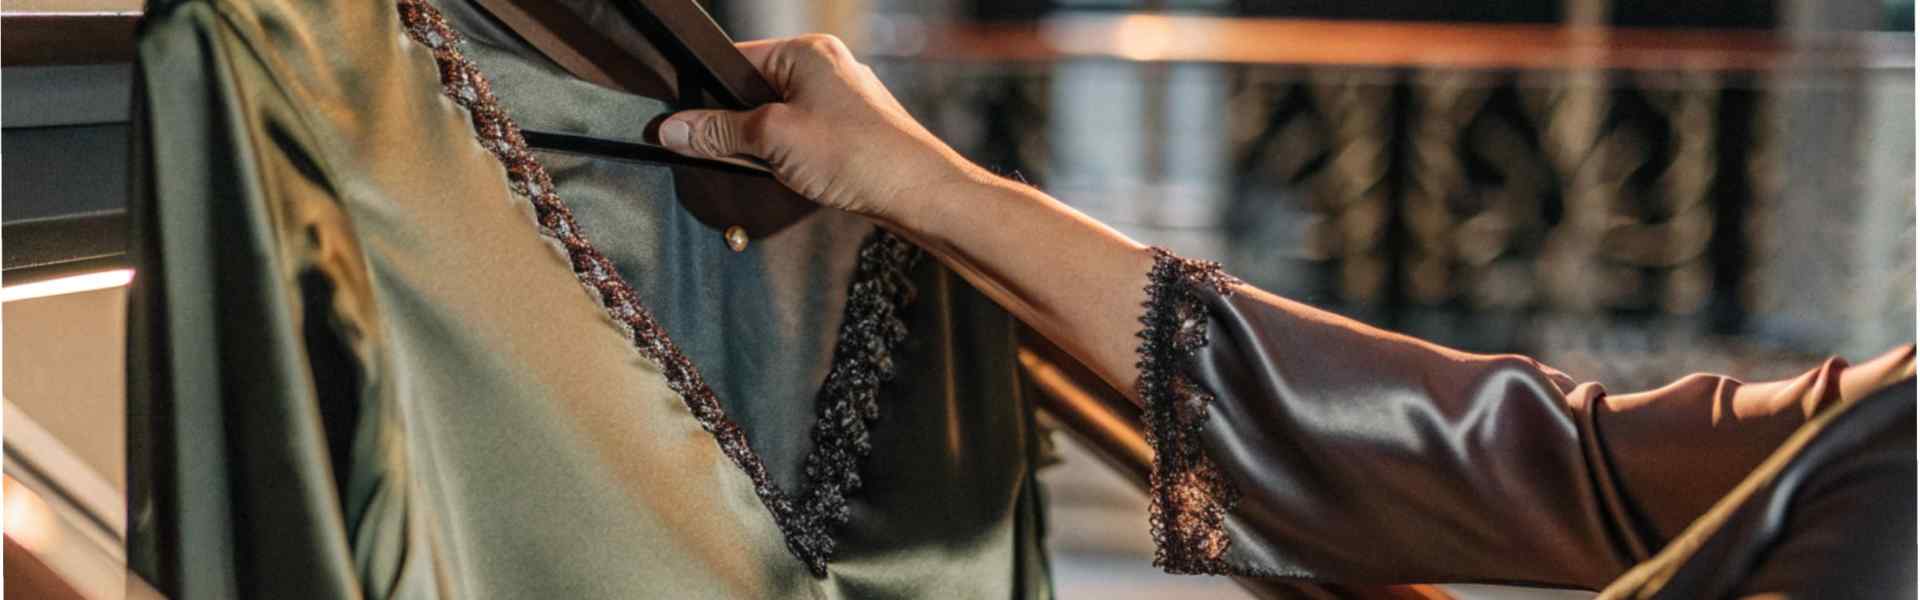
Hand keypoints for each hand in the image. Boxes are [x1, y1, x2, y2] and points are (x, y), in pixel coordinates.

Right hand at [655, 35, 981, 225]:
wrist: (920, 193)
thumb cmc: (859, 155)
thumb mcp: (774, 139)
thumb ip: (719, 132)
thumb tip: (673, 128)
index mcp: (808, 52)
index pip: (736, 61)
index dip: (708, 94)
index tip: (683, 123)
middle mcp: (827, 68)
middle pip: (756, 93)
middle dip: (740, 127)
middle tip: (736, 153)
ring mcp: (842, 100)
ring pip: (779, 120)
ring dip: (767, 147)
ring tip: (775, 167)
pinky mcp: (851, 132)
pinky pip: (803, 139)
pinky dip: (791, 159)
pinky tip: (798, 177)